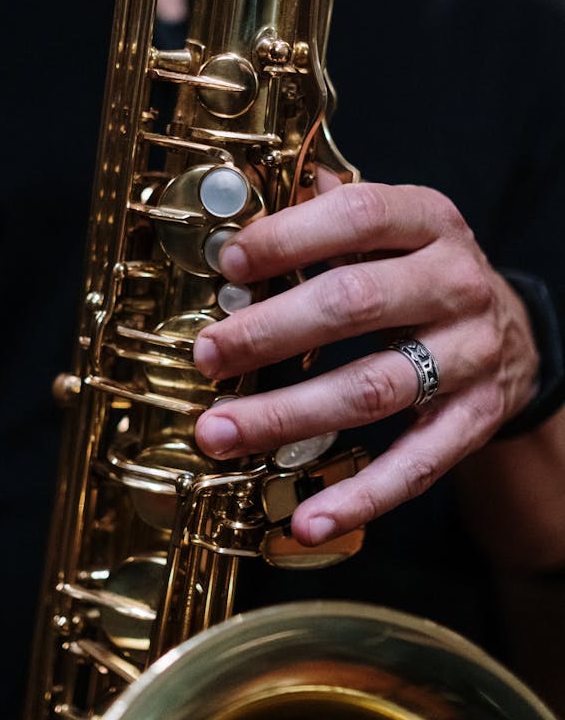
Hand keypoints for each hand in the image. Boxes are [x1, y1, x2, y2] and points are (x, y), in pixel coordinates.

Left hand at [193, 183, 538, 545]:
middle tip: (206, 355)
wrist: (513, 332)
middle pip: (355, 305)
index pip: (358, 216)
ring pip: (371, 388)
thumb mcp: (394, 228)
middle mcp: (455, 284)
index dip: (290, 238)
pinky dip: (361, 496)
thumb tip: (244, 198)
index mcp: (429, 221)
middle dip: (269, 333)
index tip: (231, 264)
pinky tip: (307, 520)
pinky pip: (416, 464)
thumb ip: (328, 211)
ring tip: (220, 432)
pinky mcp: (474, 419)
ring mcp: (470, 355)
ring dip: (287, 416)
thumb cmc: (422, 273)